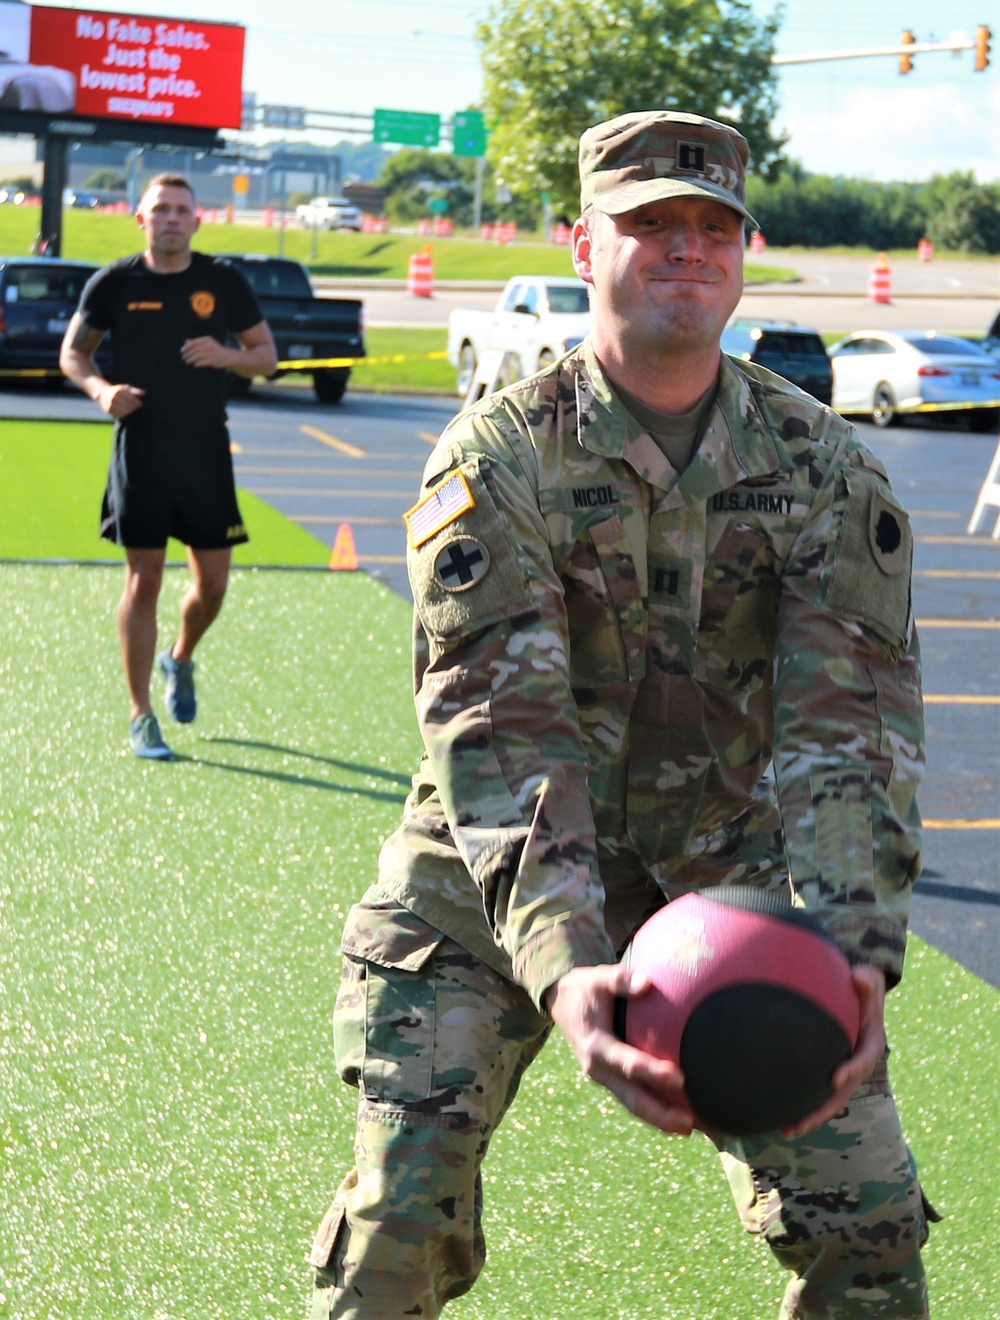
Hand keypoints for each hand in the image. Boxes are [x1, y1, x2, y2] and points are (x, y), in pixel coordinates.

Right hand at [98, 382, 143, 417]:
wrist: (103, 393)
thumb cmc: (117, 391)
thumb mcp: (125, 388)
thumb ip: (134, 391)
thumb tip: (144, 393)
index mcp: (118, 391)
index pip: (130, 399)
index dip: (136, 402)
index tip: (140, 404)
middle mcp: (113, 398)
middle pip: (128, 405)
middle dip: (134, 407)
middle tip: (138, 407)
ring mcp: (110, 404)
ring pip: (124, 411)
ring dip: (130, 411)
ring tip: (132, 409)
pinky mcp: (108, 410)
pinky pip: (119, 415)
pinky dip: (124, 414)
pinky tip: (127, 412)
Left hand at [180, 336, 232, 369]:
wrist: (228, 356)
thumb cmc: (214, 349)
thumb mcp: (206, 344)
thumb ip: (196, 342)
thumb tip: (186, 342)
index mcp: (207, 339)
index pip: (194, 342)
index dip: (187, 347)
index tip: (182, 351)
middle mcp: (210, 345)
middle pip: (195, 350)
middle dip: (188, 354)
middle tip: (183, 358)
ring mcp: (213, 353)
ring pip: (198, 356)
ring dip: (191, 359)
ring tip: (187, 362)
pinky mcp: (214, 360)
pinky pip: (202, 362)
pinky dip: (197, 364)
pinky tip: (194, 365)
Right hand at [546, 963, 694, 1134]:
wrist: (561, 1002)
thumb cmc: (585, 988)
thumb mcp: (597, 978)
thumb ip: (620, 981)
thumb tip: (646, 983)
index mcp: (595, 1046)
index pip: (628, 1064)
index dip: (653, 1073)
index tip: (680, 1079)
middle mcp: (598, 1069)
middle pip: (631, 1098)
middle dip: (660, 1114)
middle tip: (690, 1123)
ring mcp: (603, 1078)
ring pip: (632, 1105)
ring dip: (660, 1120)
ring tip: (690, 1130)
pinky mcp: (609, 1079)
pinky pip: (632, 1098)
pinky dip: (654, 1111)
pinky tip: (678, 1116)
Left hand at [782, 964, 886, 1137]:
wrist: (860, 997)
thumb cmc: (863, 988)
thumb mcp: (869, 980)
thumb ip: (866, 980)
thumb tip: (858, 976)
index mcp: (871, 1044)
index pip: (864, 1059)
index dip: (852, 1069)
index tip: (835, 1077)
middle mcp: (858, 1063)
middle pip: (843, 1092)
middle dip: (824, 1109)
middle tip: (803, 1122)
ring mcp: (844, 1072)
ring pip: (829, 1100)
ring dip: (810, 1117)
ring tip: (786, 1130)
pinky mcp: (829, 1072)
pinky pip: (817, 1092)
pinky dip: (802, 1105)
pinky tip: (779, 1117)